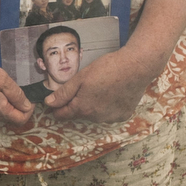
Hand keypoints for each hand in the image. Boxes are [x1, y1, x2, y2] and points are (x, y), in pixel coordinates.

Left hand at [44, 47, 162, 123]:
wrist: (136, 67)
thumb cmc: (106, 69)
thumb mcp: (80, 78)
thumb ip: (63, 93)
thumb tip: (49, 103)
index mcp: (82, 108)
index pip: (63, 115)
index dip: (57, 109)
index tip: (54, 104)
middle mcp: (96, 118)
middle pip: (80, 113)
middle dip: (78, 103)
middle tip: (85, 87)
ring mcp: (111, 118)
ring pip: (95, 114)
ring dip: (94, 106)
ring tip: (101, 88)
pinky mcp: (123, 115)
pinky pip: (110, 113)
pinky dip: (108, 106)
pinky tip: (113, 93)